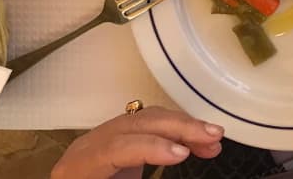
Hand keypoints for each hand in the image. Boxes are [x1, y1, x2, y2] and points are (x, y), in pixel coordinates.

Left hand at [51, 107, 223, 178]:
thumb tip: (179, 154)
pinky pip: (149, 125)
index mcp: (77, 168)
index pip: (115, 147)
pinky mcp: (118, 140)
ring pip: (146, 119)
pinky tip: (195, 141)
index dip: (150, 147)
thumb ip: (142, 176)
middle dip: (178, 127)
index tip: (183, 155)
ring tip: (213, 138)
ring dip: (184, 126)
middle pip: (134, 125)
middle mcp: (88, 146)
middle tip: (214, 136)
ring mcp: (103, 139)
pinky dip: (175, 130)